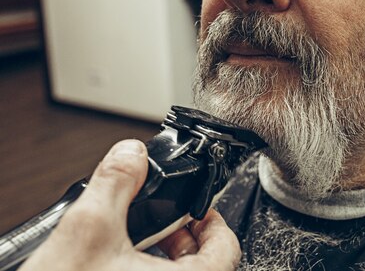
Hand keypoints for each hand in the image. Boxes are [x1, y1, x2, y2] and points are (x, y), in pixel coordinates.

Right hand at [19, 140, 240, 270]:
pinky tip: (118, 264)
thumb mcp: (88, 230)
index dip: (213, 219)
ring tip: (137, 241)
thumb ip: (117, 183)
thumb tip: (131, 154)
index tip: (196, 208)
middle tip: (164, 221)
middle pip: (206, 264)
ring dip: (166, 257)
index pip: (227, 248)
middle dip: (184, 236)